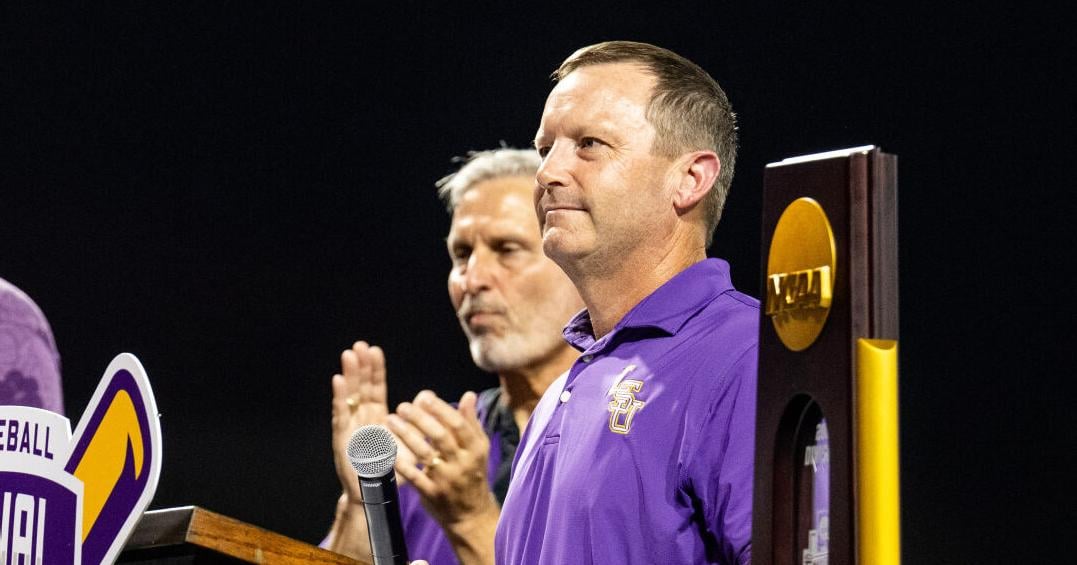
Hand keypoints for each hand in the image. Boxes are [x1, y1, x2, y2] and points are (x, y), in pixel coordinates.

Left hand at [387, 390, 498, 530]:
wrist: (472, 515)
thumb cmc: (473, 475)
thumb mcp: (478, 449)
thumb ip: (472, 421)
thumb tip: (470, 394)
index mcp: (475, 448)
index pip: (458, 424)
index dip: (441, 409)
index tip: (425, 397)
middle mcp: (462, 463)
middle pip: (439, 436)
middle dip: (419, 418)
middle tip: (402, 406)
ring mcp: (446, 479)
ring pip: (424, 453)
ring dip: (406, 435)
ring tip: (390, 421)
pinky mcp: (432, 494)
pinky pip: (414, 476)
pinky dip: (401, 463)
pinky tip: (388, 450)